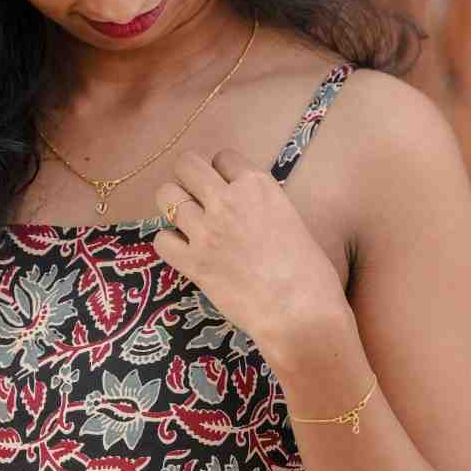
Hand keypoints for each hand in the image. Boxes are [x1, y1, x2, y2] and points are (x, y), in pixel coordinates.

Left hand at [152, 147, 348, 360]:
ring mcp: (206, 231)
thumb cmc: (310, 273)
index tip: (225, 187)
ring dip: (173, 206)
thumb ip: (263, 208)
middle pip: (187, 165)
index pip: (224, 157)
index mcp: (258, 186)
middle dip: (188, 177)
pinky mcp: (193, 262)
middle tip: (196, 197)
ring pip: (167, 196)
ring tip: (185, 221)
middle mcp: (228, 201)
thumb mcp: (292, 222)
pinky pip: (160, 240)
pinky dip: (168, 244)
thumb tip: (248, 212)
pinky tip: (182, 251)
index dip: (222, 172)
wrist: (300, 313)